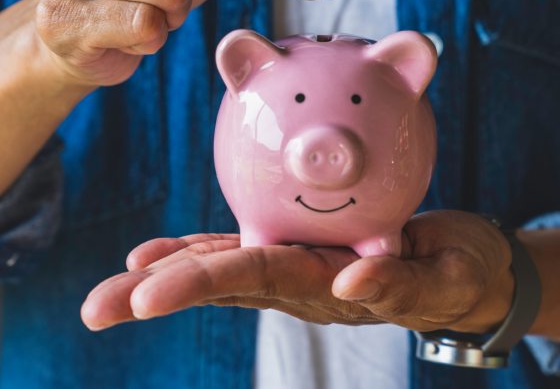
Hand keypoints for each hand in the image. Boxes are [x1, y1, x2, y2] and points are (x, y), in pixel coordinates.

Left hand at [80, 211, 514, 333]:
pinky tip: (154, 254)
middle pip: (218, 281)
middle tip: (95, 308)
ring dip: (162, 277)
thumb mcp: (445, 281)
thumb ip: (401, 286)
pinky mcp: (299, 253)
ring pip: (219, 269)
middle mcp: (299, 283)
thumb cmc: (461, 275)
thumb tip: (349, 285)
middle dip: (155, 292)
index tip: (141, 298)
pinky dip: (195, 251)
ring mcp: (295, 271)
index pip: (252, 280)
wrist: (464, 272)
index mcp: (324, 286)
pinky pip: (240, 251)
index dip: (195, 282)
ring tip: (111, 286)